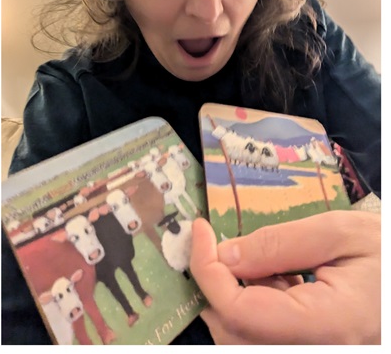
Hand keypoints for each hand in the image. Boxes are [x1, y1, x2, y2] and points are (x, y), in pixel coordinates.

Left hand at [189, 212, 379, 343]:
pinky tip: (279, 281)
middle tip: (224, 244)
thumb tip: (225, 254)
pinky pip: (262, 338)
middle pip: (231, 330)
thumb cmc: (389, 255)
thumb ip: (279, 243)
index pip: (237, 310)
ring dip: (234, 296)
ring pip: (241, 338)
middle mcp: (316, 351)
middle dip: (215, 283)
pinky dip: (252, 308)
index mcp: (326, 324)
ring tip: (266, 264)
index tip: (201, 231)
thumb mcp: (341, 233)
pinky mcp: (309, 349)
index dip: (207, 269)